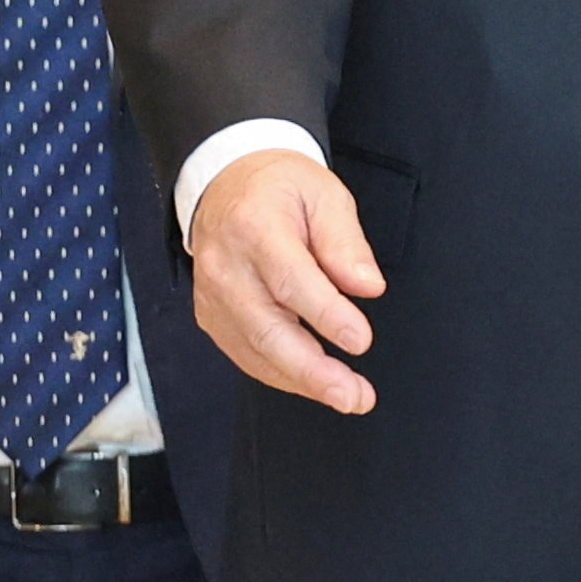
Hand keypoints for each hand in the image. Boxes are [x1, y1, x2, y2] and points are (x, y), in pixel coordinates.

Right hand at [188, 147, 383, 413]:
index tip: (360, 341)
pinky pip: (247, 355)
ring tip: (348, 397)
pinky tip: (316, 384)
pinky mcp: (212, 317)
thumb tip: (368, 287)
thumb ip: (345, 242)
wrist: (225, 185)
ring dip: (303, 381)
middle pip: (267, 329)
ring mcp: (213, 297)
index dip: (326, 315)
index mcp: (254, 227)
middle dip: (313, 371)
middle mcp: (225, 267)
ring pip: (256, 351)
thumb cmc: (280, 188)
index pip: (290, 280)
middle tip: (354, 395)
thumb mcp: (323, 194)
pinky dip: (283, 374)